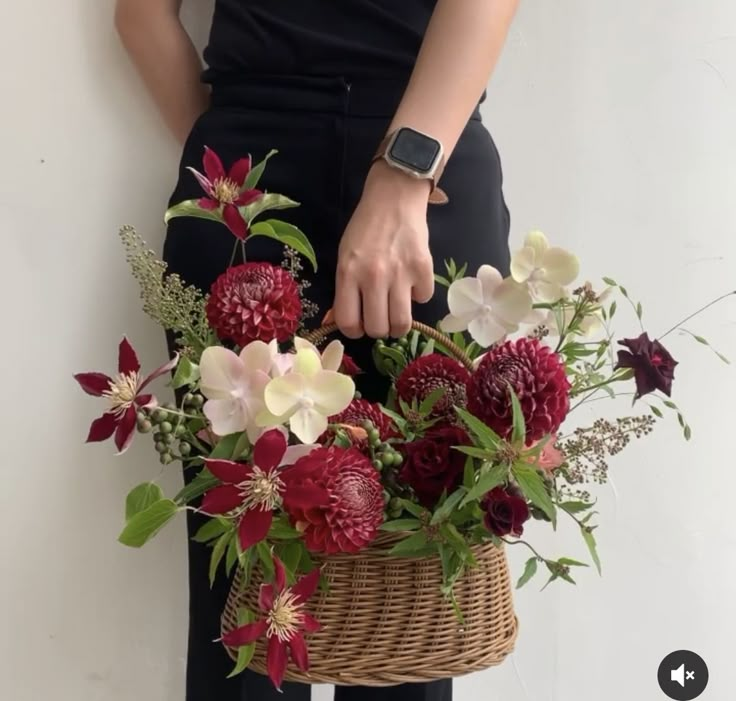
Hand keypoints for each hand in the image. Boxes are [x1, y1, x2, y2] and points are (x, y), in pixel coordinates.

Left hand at [333, 161, 434, 338]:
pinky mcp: (423, 268)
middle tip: (380, 318)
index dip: (354, 331)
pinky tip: (412, 282)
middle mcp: (373, 277)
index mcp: (348, 273)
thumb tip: (337, 321)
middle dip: (378, 330)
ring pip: (402, 324)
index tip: (360, 324)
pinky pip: (423, 298)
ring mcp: (400, 274)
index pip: (348, 322)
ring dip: (399, 325)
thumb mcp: (344, 257)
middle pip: (378, 329)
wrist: (394, 198)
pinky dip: (419, 295)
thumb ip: (343, 289)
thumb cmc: (365, 229)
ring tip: (397, 312)